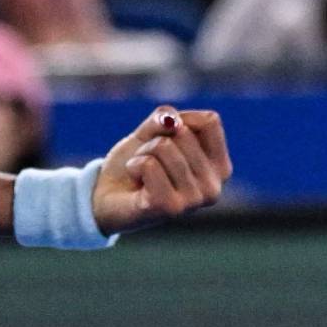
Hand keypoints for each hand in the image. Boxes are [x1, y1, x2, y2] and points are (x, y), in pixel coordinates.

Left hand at [90, 108, 231, 235]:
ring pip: (164, 146)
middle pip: (183, 132)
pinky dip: (134, 166)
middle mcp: (213, 188)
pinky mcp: (170, 208)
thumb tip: (172, 121)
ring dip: (143, 153)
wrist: (106, 196)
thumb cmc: (137, 162)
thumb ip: (165, 118)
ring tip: (142, 173)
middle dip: (156, 139)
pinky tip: (136, 183)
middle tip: (150, 163)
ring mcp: (193, 201)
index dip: (180, 120)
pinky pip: (149, 164)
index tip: (165, 139)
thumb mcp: (151, 131)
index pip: (210, 121)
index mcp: (219, 168)